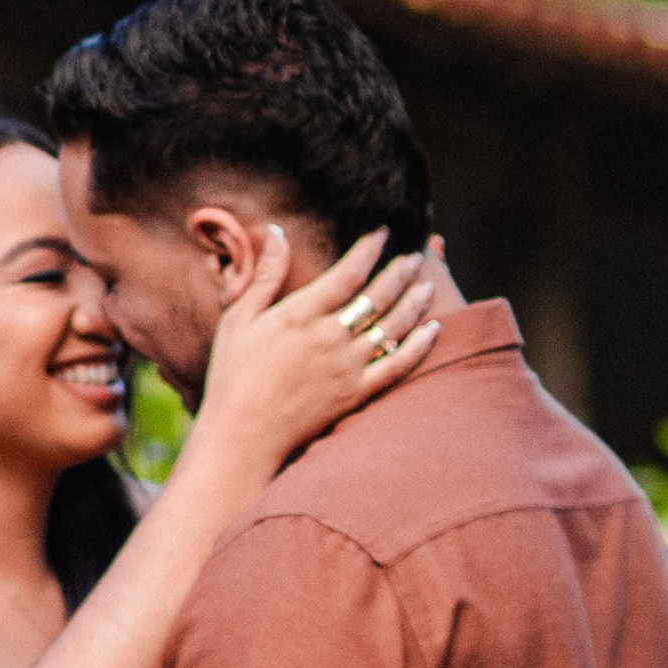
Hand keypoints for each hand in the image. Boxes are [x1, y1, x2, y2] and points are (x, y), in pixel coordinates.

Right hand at [189, 225, 439, 474]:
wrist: (243, 436)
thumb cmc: (233, 375)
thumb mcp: (238, 319)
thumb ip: (264, 276)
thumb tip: (278, 232)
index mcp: (300, 315)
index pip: (347, 273)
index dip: (369, 249)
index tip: (382, 233)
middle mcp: (329, 337)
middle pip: (378, 296)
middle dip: (400, 272)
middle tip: (415, 256)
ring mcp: (347, 367)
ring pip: (393, 327)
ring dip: (415, 302)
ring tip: (428, 285)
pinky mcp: (356, 394)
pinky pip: (398, 365)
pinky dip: (420, 346)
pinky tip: (434, 329)